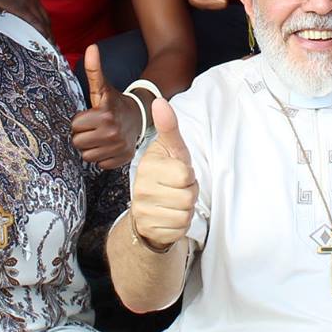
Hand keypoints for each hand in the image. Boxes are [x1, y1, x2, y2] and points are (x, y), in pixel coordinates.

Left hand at [70, 44, 142, 169]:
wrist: (139, 116)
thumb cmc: (114, 102)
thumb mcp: (102, 87)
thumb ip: (94, 69)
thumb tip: (91, 47)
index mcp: (104, 114)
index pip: (75, 126)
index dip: (80, 121)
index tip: (91, 117)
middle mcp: (112, 132)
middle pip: (78, 143)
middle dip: (84, 135)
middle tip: (95, 127)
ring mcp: (118, 147)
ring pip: (87, 156)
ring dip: (91, 147)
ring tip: (101, 136)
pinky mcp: (122, 159)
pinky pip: (99, 164)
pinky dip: (103, 156)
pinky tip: (109, 146)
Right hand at [129, 98, 196, 248]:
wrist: (149, 207)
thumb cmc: (166, 173)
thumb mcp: (172, 149)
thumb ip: (169, 127)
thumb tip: (160, 102)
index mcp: (148, 166)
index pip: (185, 174)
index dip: (189, 175)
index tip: (178, 173)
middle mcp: (141, 189)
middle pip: (188, 195)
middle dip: (189, 192)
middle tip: (177, 189)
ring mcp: (144, 211)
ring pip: (185, 213)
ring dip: (186, 208)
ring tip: (174, 201)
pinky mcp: (150, 229)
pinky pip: (179, 228)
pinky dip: (180, 224)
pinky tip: (170, 215)